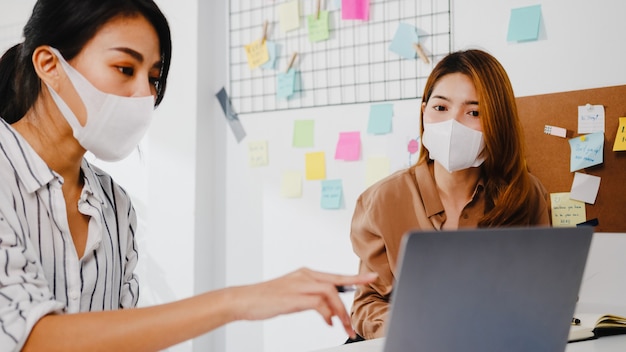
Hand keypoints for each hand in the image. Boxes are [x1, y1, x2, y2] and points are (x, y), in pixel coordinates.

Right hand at [230, 268, 376, 337]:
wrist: (244, 299)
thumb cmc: (266, 299)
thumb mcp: (293, 297)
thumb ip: (312, 300)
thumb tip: (329, 312)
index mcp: (305, 274)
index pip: (335, 275)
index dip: (354, 278)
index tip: (371, 278)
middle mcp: (305, 276)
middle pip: (336, 281)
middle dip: (355, 289)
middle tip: (370, 291)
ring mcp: (299, 285)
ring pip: (330, 293)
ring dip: (340, 311)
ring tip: (344, 326)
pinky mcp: (294, 296)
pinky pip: (318, 303)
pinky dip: (327, 313)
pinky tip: (328, 322)